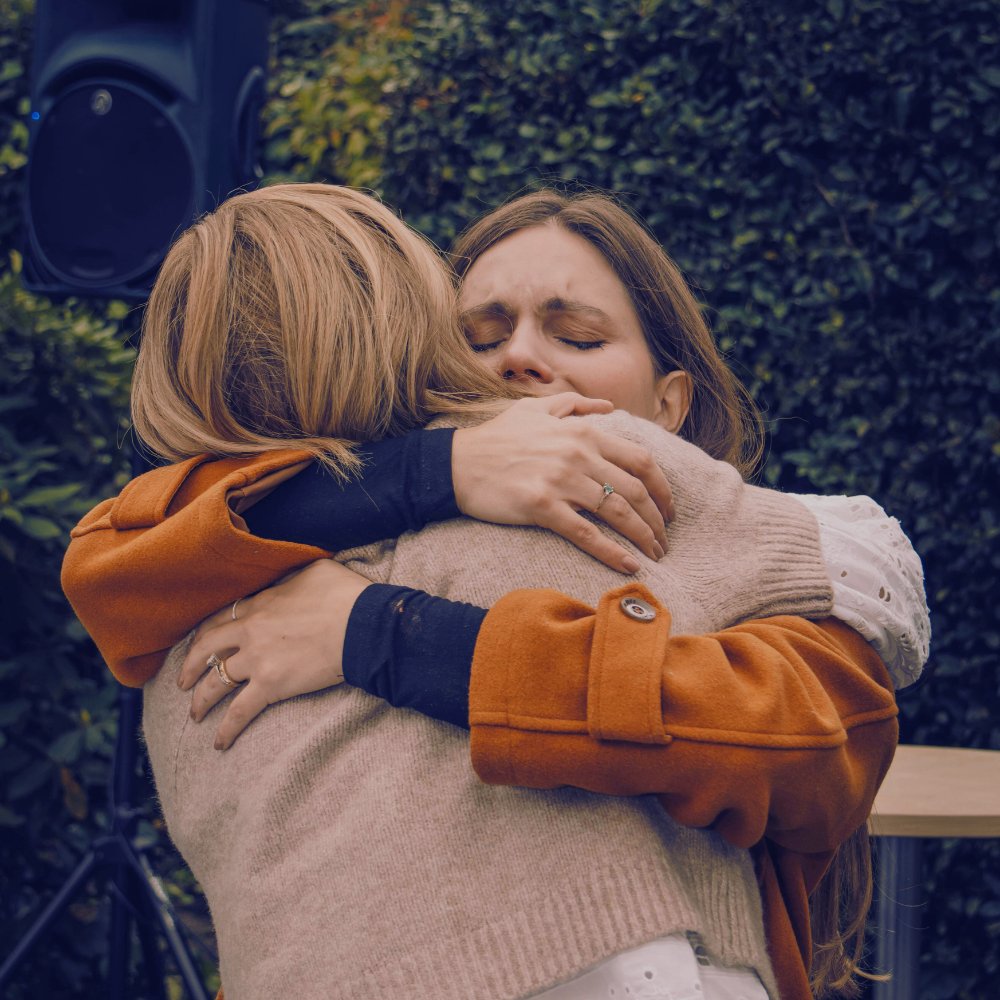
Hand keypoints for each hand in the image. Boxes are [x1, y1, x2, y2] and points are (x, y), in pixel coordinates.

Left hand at [177, 560, 369, 749]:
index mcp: (261, 602)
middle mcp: (251, 631)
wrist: (363, 625)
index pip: (223, 618)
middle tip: (183, 681)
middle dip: (192, 667)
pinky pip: (239, 711)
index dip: (207, 633)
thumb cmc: (347, 595)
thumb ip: (292, 578)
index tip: (200, 644)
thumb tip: (289, 582)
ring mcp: (258, 659)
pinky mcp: (271, 685)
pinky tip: (219, 742)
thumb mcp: (316, 571)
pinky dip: (227, 729)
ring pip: (216, 682)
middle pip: (208, 649)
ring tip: (195, 714)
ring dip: (201, 700)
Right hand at [452, 393, 674, 573]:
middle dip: (658, 519)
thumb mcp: (535, 408)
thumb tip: (608, 406)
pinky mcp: (542, 507)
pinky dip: (613, 553)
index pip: (640, 460)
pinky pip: (588, 535)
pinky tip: (629, 566)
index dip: (662, 488)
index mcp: (583, 432)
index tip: (668, 508)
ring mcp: (561, 481)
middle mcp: (578, 455)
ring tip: (654, 555)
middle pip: (635, 490)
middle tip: (665, 539)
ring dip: (644, 537)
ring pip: (618, 514)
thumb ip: (575, 404)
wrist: (456, 463)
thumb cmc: (496, 437)